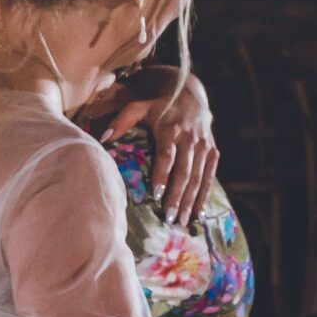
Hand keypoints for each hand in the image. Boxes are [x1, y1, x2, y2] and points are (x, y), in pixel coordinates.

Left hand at [101, 71, 217, 226]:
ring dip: (191, 200)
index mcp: (171, 129)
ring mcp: (204, 146)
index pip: (167, 155)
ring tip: (183, 221)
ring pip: (198, 177)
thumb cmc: (159, 105)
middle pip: (184, 171)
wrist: (192, 95)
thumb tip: (103, 138)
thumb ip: (122, 120)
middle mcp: (190, 139)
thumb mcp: (140, 106)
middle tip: (170, 217)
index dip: (163, 174)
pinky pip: (210, 176)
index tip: (157, 193)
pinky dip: (205, 195)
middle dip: (178, 196)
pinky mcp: (213, 152)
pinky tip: (200, 213)